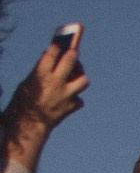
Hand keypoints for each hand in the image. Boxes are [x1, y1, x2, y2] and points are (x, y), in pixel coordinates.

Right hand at [3, 30, 88, 159]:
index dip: (56, 49)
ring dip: (80, 79)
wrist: (28, 126)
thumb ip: (39, 72)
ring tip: (75, 79)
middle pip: (71, 61)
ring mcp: (66, 94)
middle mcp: (56, 82)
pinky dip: (74, 100)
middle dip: (73, 55)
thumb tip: (49, 61)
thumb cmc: (23, 103)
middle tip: (74, 52)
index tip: (58, 45)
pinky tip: (67, 101)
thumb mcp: (26, 84)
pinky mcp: (72, 106)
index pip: (52, 54)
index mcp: (40, 74)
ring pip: (84, 80)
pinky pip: (79, 99)